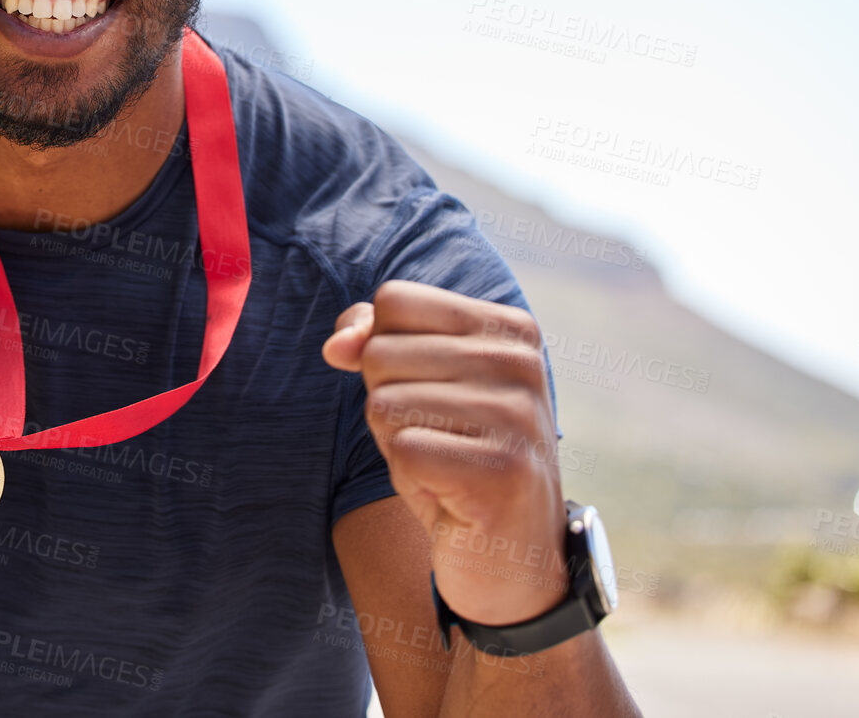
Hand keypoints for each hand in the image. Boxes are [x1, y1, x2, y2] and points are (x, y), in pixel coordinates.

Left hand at [323, 280, 566, 625]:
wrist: (512, 558)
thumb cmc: (456, 458)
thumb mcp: (417, 385)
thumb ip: (375, 340)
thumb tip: (337, 344)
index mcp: (509, 328)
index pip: (394, 301)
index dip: (384, 352)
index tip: (427, 393)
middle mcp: (521, 363)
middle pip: (381, 352)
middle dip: (387, 404)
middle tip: (438, 440)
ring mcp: (517, 416)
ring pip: (384, 403)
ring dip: (397, 445)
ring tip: (444, 466)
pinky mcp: (501, 470)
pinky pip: (402, 450)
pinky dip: (409, 478)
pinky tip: (449, 495)